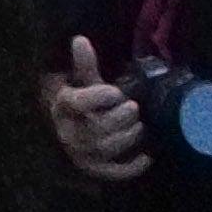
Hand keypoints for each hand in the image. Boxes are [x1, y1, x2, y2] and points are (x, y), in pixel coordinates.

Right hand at [42, 43, 147, 187]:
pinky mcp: (96, 170)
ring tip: (141, 126)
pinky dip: (132, 167)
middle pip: (95, 129)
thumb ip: (85, 64)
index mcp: (63, 107)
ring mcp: (82, 155)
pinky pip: (114, 173)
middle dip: (119, 118)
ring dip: (128, 137)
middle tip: (134, 107)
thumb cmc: (84, 101)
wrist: (73, 128)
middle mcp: (68, 133)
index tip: (115, 91)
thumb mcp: (83, 82)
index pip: (76, 103)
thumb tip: (80, 39)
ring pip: (105, 149)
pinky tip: (148, 155)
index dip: (98, 97)